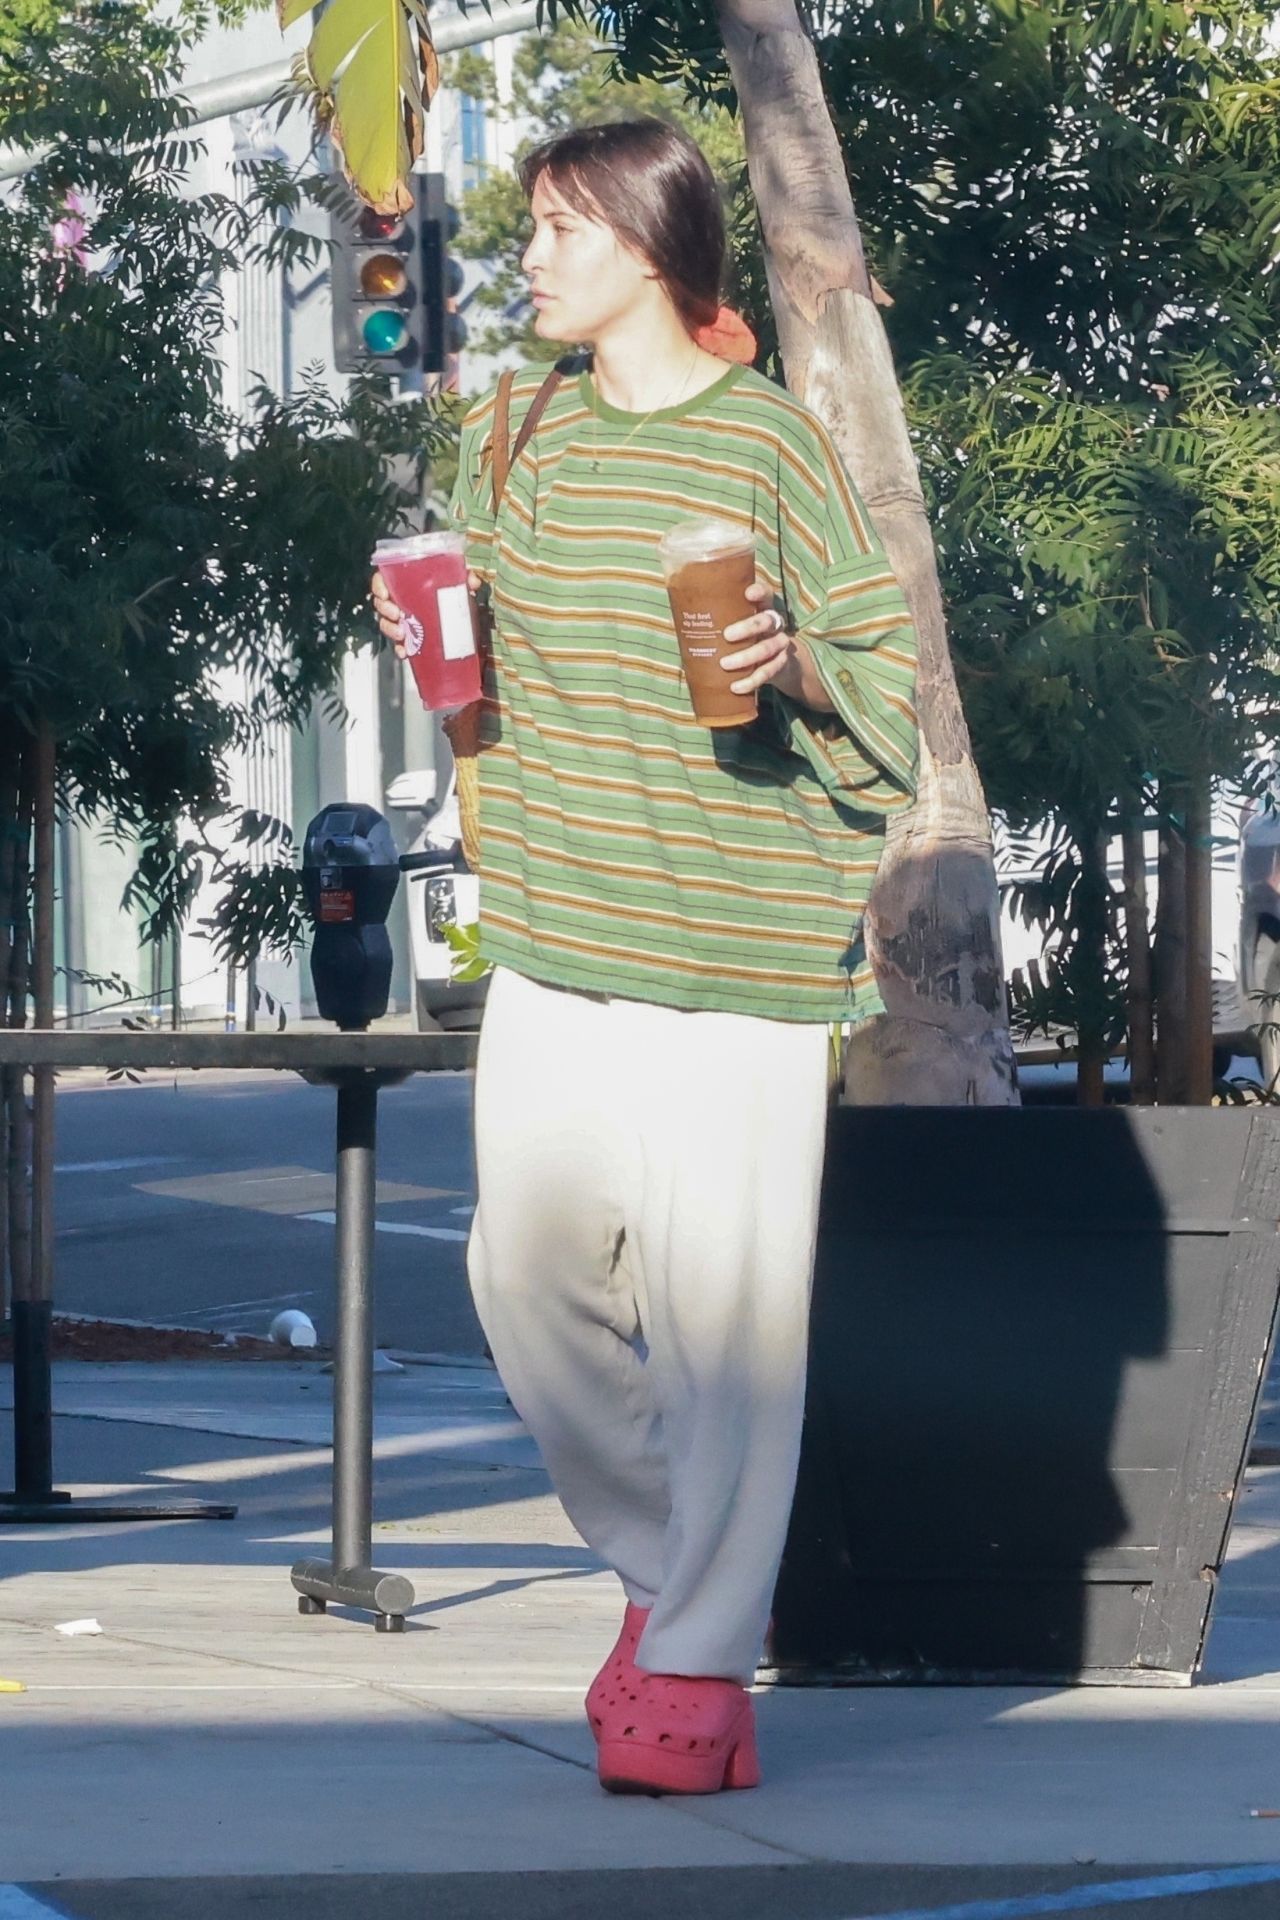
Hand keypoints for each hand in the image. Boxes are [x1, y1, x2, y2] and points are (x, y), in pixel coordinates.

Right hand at [371, 566, 483, 660]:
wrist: (455, 614)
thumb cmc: (449, 591)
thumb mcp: (455, 582)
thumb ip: (463, 578)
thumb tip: (472, 581)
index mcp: (404, 582)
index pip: (382, 579)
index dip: (379, 585)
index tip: (384, 594)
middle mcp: (399, 599)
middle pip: (382, 603)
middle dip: (385, 610)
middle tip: (397, 614)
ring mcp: (402, 619)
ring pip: (387, 622)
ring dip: (391, 629)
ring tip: (401, 634)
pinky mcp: (408, 635)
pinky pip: (398, 642)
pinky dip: (400, 648)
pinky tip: (404, 652)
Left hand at [721, 578, 822, 705]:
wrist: (775, 660)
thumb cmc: (745, 637)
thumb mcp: (735, 624)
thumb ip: (717, 619)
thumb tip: (676, 618)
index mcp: (762, 608)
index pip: (766, 594)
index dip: (760, 592)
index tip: (747, 593)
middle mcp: (774, 623)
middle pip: (766, 621)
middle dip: (747, 628)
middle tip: (726, 635)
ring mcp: (780, 643)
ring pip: (768, 647)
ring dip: (746, 657)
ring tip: (725, 664)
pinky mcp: (781, 663)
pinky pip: (769, 672)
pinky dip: (751, 680)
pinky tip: (736, 687)